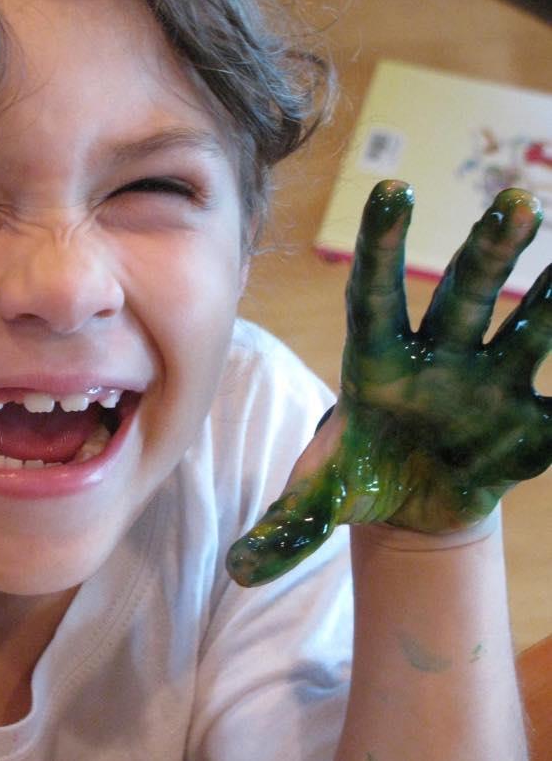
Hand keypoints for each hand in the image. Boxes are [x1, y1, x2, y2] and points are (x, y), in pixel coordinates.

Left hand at [228, 180, 550, 586]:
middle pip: (463, 299)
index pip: (375, 297)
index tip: (393, 189)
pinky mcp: (533, 420)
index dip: (384, 247)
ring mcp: (492, 383)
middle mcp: (439, 359)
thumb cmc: (357, 478)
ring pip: (526, 331)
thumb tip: (238, 571)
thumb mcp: (319, 500)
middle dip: (489, 254)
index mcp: (375, 365)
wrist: (413, 503)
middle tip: (514, 202)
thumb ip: (284, 528)